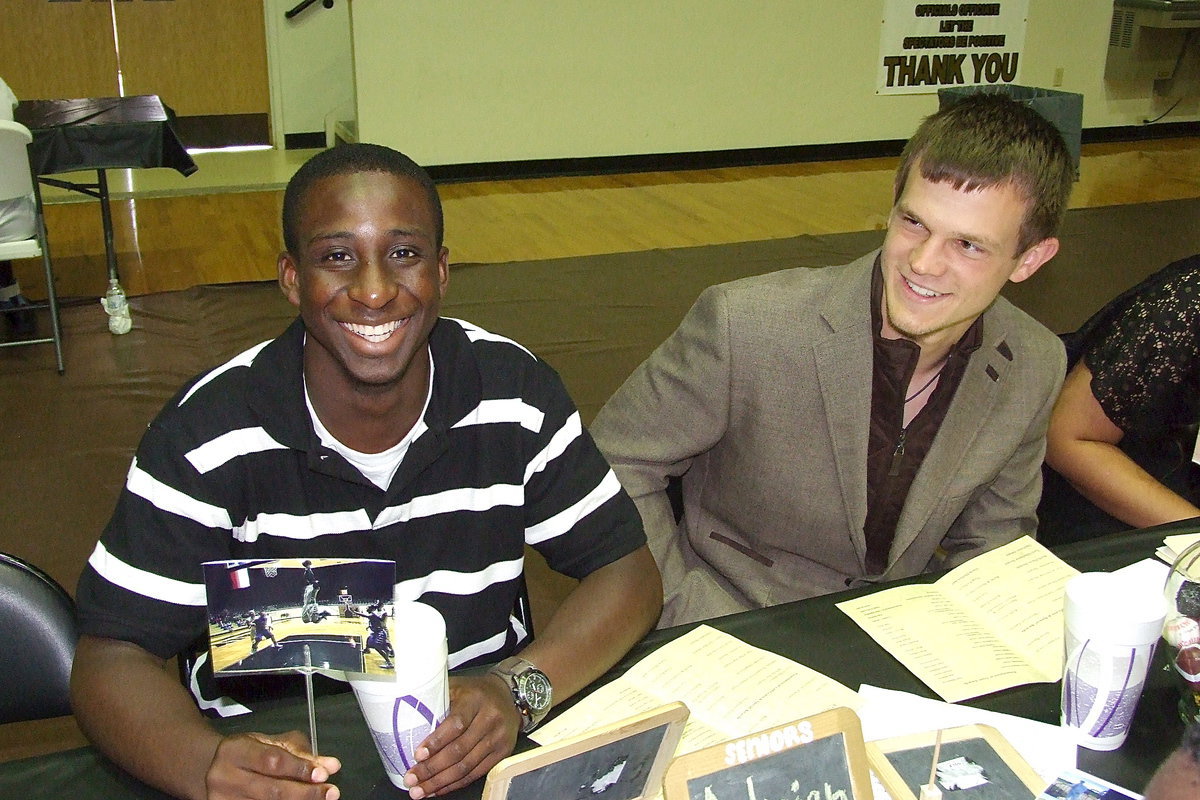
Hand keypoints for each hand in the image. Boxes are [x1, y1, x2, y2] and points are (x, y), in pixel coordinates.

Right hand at [206, 731, 341, 799]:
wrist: (215, 769)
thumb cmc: (248, 754)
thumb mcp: (271, 743)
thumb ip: (301, 753)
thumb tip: (330, 765)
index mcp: (234, 750)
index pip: (272, 761)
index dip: (299, 768)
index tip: (323, 774)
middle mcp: (223, 776)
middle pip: (271, 790)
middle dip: (305, 793)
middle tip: (330, 792)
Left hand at [403, 675, 519, 798]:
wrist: (508, 695)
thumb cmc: (475, 692)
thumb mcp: (457, 686)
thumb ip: (436, 699)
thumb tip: (406, 716)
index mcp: (475, 700)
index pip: (456, 724)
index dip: (436, 742)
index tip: (417, 755)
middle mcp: (490, 719)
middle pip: (459, 750)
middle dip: (432, 769)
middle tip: (412, 779)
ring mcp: (498, 738)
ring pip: (467, 766)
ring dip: (441, 782)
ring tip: (420, 790)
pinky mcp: (502, 753)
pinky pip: (476, 773)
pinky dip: (455, 784)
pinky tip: (440, 788)